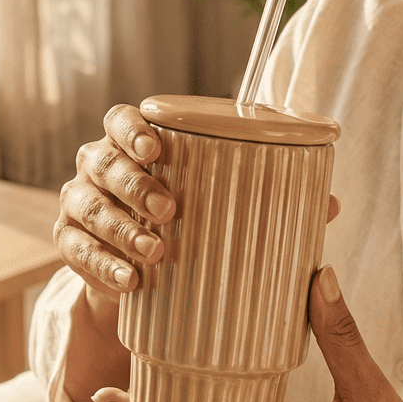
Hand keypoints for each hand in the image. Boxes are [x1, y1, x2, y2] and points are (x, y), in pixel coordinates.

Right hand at [55, 105, 340, 308]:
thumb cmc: (189, 221)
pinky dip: (101, 266)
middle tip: (170, 209)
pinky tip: (129, 281)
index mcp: (132, 144)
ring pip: (87, 207)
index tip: (156, 146)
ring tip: (156, 252)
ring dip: (121, 228)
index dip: (132, 129)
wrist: (141, 273)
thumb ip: (270, 197)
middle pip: (102, 162)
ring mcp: (78, 205)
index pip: (120, 120)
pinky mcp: (70, 245)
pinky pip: (76, 251)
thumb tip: (332, 204)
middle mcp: (97, 167)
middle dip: (133, 183)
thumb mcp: (224, 204)